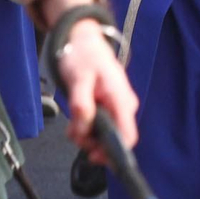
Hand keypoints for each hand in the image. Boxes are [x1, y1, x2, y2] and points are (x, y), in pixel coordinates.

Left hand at [58, 20, 139, 165]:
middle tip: (73, 133)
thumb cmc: (82, 57)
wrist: (82, 42)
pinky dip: (86, 130)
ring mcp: (117, 108)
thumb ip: (81, 104)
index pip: (128, 136)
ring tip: (71, 126)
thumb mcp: (78, 79)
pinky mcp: (109, 109)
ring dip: (86, 137)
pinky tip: (76, 122)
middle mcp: (124, 106)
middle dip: (92, 143)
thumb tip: (84, 128)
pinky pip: (100, 128)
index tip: (92, 156)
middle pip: (114, 139)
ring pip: (105, 136)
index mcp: (121, 99)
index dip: (114, 153)